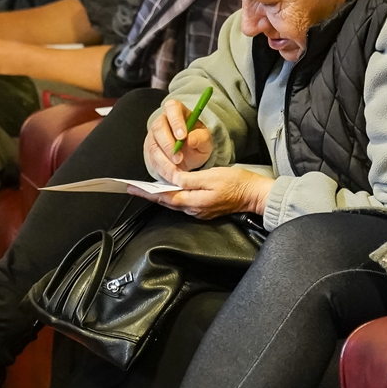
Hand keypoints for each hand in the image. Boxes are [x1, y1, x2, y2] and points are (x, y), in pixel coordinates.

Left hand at [142, 166, 272, 219]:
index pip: (165, 197)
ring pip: (174, 203)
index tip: (133, 188)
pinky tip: (168, 191)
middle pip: (167, 202)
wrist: (254, 195)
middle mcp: (194, 209)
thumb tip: (172, 180)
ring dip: (160, 196)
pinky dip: (172, 197)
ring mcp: (200, 211)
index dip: (147, 192)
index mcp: (194, 201)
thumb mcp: (212, 176)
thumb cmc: (237, 183)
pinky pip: (183, 203)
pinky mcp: (205, 209)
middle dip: (149, 195)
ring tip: (145, 189)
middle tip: (132, 188)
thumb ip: (190, 179)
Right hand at [144, 98, 214, 177]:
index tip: (182, 136)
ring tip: (177, 170)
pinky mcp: (149, 150)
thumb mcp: (205, 139)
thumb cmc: (197, 141)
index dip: (176, 121)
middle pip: (158, 127)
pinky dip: (162, 169)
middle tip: (179, 158)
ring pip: (153, 146)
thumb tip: (191, 139)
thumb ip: (201, 138)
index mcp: (177, 111)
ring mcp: (153, 135)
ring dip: (165, 160)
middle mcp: (162, 121)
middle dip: (169, 145)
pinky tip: (172, 174)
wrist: (190, 154)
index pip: (172, 108)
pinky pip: (152, 159)